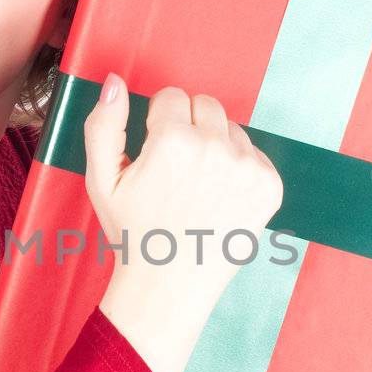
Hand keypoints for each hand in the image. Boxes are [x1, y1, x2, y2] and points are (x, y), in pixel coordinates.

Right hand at [83, 74, 283, 371]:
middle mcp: (216, 149)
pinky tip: (218, 198)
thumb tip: (116, 83)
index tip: (154, 154)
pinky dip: (238, 168)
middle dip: (189, 127)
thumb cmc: (134, 234)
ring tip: (197, 187)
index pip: (172, 97)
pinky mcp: (269, 186)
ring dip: (215, 146)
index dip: (158, 124)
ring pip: (231, 128)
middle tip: (176, 171)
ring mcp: (248, 168)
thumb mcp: (102, 180)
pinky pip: (254, 154)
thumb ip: (104, 125)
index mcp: (173, 141)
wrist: (170, 288)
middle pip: (205, 105)